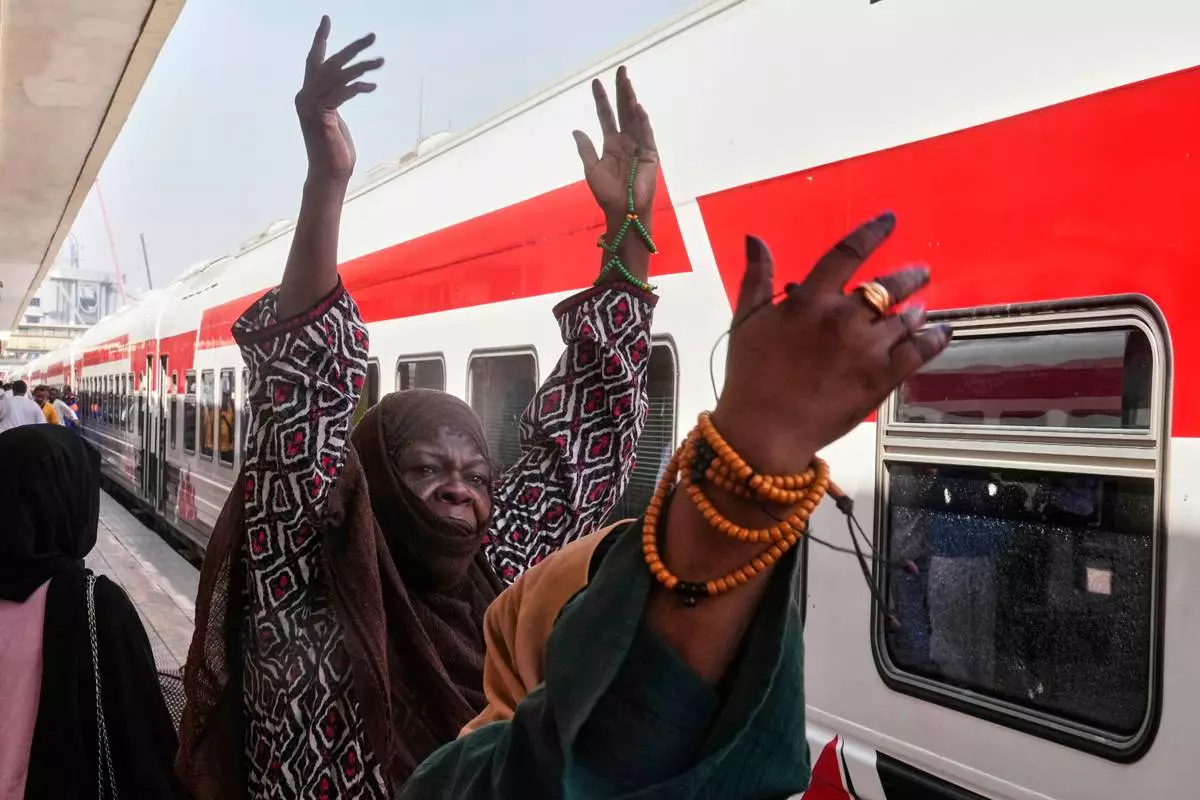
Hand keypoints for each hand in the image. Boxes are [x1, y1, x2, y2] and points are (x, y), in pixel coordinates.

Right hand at [295, 16, 383, 182]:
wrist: (330, 174)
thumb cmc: (335, 150)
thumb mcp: (334, 118)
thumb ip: (334, 99)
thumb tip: (345, 85)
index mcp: (306, 95)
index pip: (314, 60)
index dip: (320, 38)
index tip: (326, 19)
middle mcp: (304, 97)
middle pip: (329, 63)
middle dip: (352, 48)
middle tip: (372, 37)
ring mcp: (309, 106)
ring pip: (338, 76)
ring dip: (362, 67)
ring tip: (381, 61)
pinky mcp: (320, 115)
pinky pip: (341, 93)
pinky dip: (357, 87)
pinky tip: (371, 85)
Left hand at [573, 67, 658, 280]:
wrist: (622, 211)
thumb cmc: (607, 194)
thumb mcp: (591, 169)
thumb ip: (586, 149)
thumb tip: (576, 130)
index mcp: (611, 144)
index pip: (606, 116)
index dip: (602, 99)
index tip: (595, 82)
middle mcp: (626, 141)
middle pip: (623, 110)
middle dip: (621, 90)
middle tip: (620, 70)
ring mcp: (639, 146)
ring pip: (635, 118)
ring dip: (631, 99)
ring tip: (627, 82)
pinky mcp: (650, 154)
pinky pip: (646, 134)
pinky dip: (642, 121)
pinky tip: (637, 107)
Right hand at [712, 213, 951, 472]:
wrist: (764, 431)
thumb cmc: (749, 375)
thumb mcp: (746, 320)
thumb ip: (756, 277)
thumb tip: (756, 238)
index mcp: (810, 300)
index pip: (847, 253)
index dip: (872, 233)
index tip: (890, 221)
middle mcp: (844, 318)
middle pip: (886, 286)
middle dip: (907, 276)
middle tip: (920, 273)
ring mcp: (867, 350)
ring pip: (904, 319)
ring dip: (916, 310)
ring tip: (921, 308)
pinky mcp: (881, 379)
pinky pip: (918, 352)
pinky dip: (934, 339)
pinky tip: (942, 333)